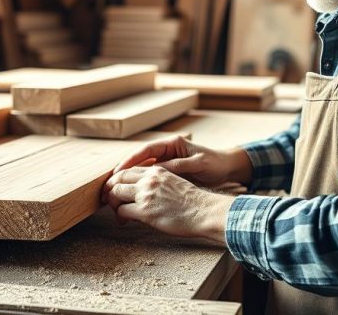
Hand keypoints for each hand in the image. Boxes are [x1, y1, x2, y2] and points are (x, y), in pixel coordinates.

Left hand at [103, 165, 234, 243]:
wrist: (203, 211)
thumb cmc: (192, 201)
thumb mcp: (173, 182)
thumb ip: (156, 182)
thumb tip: (143, 190)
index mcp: (157, 170)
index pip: (128, 170)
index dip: (117, 178)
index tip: (114, 186)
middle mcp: (149, 179)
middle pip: (118, 179)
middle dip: (110, 189)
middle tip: (108, 199)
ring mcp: (146, 194)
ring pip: (116, 193)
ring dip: (113, 203)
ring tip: (117, 212)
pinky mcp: (145, 211)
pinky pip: (122, 211)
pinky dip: (120, 216)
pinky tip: (124, 221)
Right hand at [111, 135, 252, 188]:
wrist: (228, 169)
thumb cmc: (215, 164)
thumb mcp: (198, 164)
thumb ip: (178, 166)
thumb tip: (158, 170)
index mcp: (172, 144)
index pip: (145, 150)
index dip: (129, 160)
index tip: (117, 171)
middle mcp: (167, 150)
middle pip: (139, 159)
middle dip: (123, 171)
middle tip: (109, 184)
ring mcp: (168, 161)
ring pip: (142, 169)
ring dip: (129, 179)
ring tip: (114, 191)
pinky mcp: (170, 172)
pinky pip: (150, 177)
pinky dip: (140, 185)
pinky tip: (131, 195)